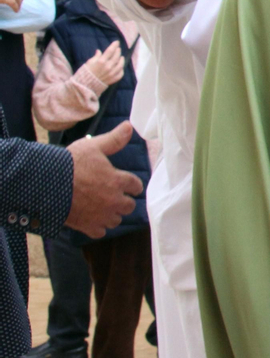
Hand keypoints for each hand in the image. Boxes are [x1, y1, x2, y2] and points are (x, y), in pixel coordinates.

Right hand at [65, 123, 141, 238]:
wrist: (46, 184)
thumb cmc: (71, 163)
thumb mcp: (93, 146)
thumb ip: (114, 139)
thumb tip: (129, 126)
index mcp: (118, 181)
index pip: (136, 186)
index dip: (133, 185)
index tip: (129, 184)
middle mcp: (113, 200)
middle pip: (129, 206)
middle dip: (124, 201)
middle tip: (115, 196)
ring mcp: (101, 215)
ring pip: (116, 220)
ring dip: (112, 214)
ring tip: (103, 207)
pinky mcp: (87, 226)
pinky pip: (100, 232)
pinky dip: (98, 227)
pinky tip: (92, 219)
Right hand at [82, 44, 124, 86]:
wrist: (85, 85)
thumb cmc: (85, 73)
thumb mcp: (89, 62)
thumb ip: (96, 56)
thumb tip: (99, 51)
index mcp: (101, 61)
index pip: (110, 50)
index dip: (114, 45)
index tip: (117, 41)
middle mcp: (108, 67)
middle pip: (116, 56)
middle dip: (118, 51)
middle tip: (118, 48)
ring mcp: (112, 73)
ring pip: (120, 64)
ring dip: (121, 59)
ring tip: (121, 56)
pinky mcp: (113, 79)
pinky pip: (120, 74)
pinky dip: (121, 69)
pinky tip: (120, 66)